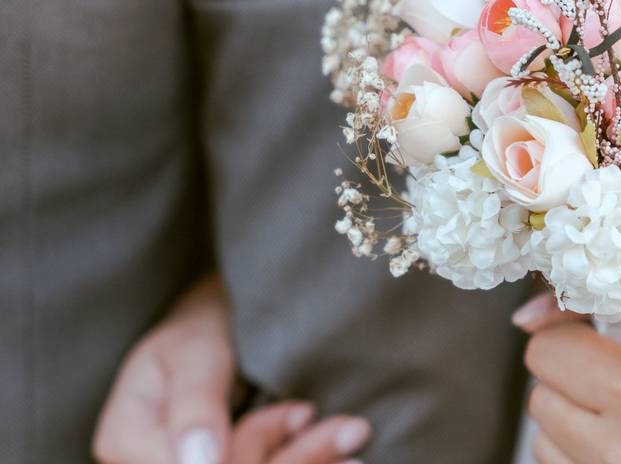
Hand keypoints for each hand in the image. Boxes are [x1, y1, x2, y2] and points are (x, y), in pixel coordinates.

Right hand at [93, 275, 370, 463]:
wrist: (216, 314)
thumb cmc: (200, 319)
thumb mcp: (196, 348)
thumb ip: (196, 403)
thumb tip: (200, 462)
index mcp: (126, 437)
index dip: (253, 450)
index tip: (304, 414)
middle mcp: (151, 462)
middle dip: (296, 458)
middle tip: (352, 428)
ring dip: (308, 458)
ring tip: (351, 431)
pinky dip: (304, 457)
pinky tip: (342, 450)